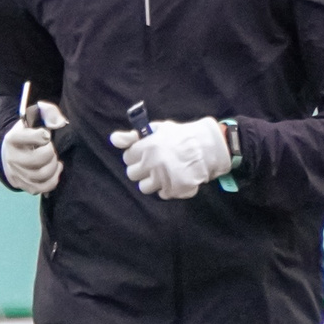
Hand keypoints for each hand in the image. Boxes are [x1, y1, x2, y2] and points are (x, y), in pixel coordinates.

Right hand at [1, 87, 70, 194]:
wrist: (12, 151)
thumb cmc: (28, 132)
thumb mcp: (34, 118)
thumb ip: (48, 113)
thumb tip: (59, 122)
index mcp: (12, 138)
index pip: (30, 137)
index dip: (43, 136)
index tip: (46, 135)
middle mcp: (11, 157)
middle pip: (37, 159)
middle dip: (50, 153)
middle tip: (51, 149)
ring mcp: (16, 173)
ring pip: (41, 175)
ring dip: (53, 166)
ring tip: (55, 159)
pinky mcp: (22, 185)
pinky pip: (41, 188)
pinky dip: (53, 180)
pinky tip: (55, 170)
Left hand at [109, 116, 232, 199]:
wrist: (210, 147)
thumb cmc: (182, 136)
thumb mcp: (158, 129)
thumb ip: (133, 136)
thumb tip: (113, 139)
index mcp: (147, 147)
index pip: (127, 158)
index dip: (136, 156)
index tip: (145, 154)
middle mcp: (153, 163)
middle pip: (132, 174)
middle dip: (142, 170)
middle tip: (154, 164)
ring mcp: (163, 178)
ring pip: (144, 187)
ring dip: (153, 181)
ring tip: (164, 173)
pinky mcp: (174, 189)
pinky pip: (162, 194)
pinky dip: (168, 189)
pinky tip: (175, 178)